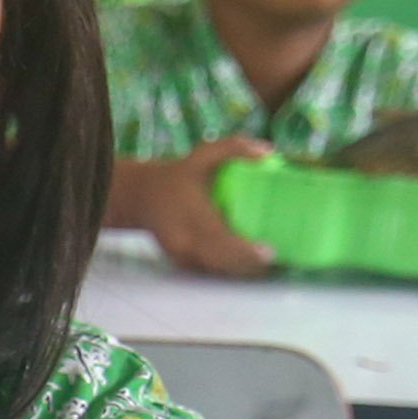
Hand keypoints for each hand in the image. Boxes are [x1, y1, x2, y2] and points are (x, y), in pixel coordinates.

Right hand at [112, 137, 275, 277]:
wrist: (143, 195)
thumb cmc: (179, 174)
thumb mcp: (203, 154)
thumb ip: (234, 147)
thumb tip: (268, 152)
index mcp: (190, 215)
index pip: (220, 240)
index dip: (245, 251)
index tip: (269, 251)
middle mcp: (185, 241)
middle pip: (223, 263)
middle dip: (251, 265)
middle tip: (274, 257)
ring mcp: (183, 256)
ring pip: (219, 271)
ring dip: (244, 270)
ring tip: (266, 262)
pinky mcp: (184, 263)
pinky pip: (212, 271)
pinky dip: (232, 268)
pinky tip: (250, 263)